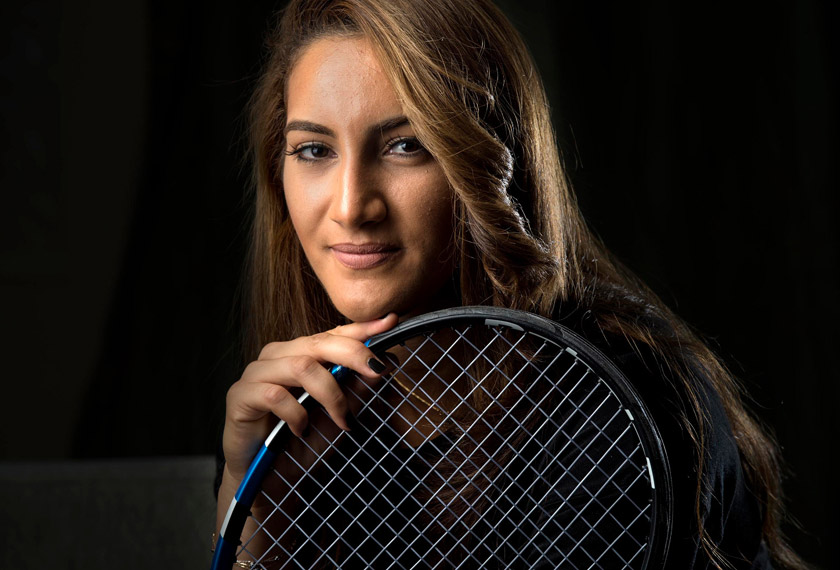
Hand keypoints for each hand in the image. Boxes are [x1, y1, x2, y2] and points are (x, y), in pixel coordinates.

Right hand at [221, 313, 398, 481]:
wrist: (271, 481)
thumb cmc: (304, 443)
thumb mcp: (340, 413)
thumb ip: (358, 387)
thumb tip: (388, 361)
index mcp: (301, 354)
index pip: (334, 333)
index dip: (362, 328)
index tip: (391, 323)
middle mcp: (278, 356)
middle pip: (318, 343)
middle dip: (353, 353)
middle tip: (378, 370)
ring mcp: (256, 373)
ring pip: (301, 366)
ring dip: (330, 394)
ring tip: (343, 420)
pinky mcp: (240, 395)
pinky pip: (274, 394)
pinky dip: (296, 414)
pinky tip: (303, 429)